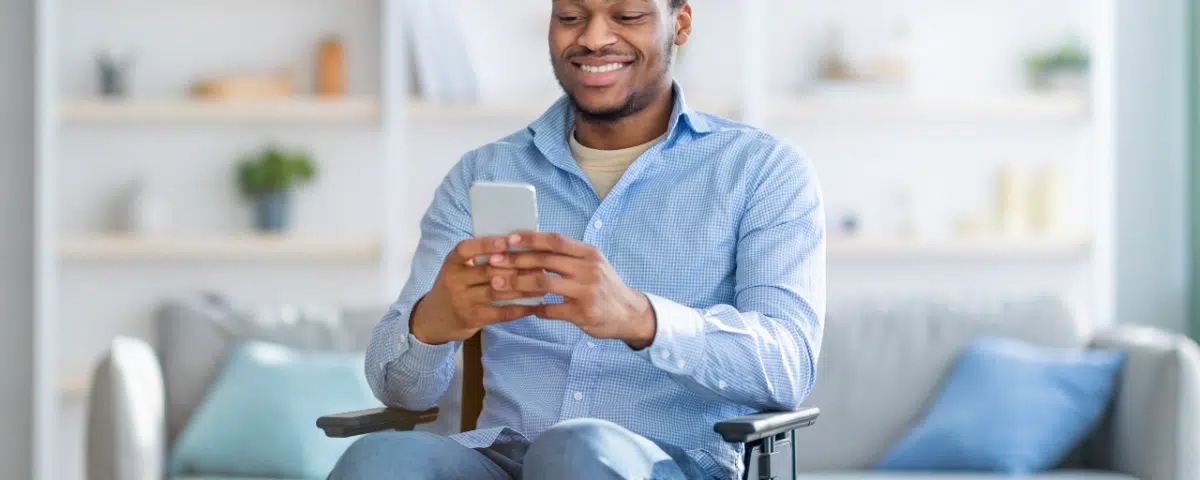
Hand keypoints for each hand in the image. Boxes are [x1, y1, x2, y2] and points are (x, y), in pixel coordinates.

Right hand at [410, 236, 539, 344]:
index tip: (506, 241)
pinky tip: (534, 305)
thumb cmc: (455, 286)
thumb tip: (517, 244)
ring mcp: (462, 301)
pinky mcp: (472, 318)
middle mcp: (454, 280)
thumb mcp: (458, 269)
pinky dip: (519, 308)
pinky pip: (500, 312)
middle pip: (487, 271)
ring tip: (543, 283)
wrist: (434, 318)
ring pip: (497, 292)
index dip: (485, 244)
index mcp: (452, 262)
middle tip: (540, 264)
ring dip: (523, 288)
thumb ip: (479, 258)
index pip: (466, 249)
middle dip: (516, 267)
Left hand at [488, 232, 656, 348]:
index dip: (531, 238)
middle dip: (516, 260)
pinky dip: (535, 308)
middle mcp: (589, 269)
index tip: (509, 239)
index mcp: (589, 253)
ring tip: (498, 284)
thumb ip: (568, 256)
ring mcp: (586, 292)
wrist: (630, 313)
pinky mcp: (582, 313)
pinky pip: (551, 310)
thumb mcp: (593, 264)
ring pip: (544, 283)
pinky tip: (524, 308)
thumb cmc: (605, 286)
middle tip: (494, 261)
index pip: (556, 240)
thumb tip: (533, 247)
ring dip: (518, 283)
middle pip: (545, 260)